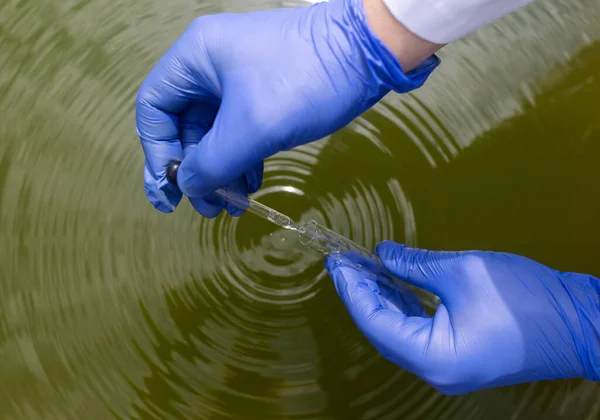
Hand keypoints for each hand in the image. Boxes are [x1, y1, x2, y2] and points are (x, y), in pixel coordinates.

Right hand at [135, 0, 438, 215]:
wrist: (369, 53)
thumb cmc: (306, 81)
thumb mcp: (252, 128)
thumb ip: (212, 163)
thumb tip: (189, 187)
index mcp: (195, 58)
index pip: (154, 110)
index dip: (157, 155)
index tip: (171, 193)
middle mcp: (210, 65)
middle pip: (184, 126)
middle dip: (195, 170)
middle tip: (209, 208)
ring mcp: (238, 78)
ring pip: (214, 132)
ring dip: (220, 170)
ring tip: (233, 205)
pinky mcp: (264, 91)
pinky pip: (239, 130)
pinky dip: (241, 159)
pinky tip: (251, 184)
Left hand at [325, 241, 599, 393]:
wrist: (581, 322)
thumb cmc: (525, 298)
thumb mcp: (462, 271)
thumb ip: (414, 264)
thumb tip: (382, 254)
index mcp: (432, 356)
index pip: (374, 322)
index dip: (352, 290)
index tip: (337, 262)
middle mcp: (434, 370)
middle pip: (383, 329)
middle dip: (362, 293)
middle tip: (344, 261)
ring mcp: (447, 366)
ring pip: (400, 330)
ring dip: (381, 298)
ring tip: (362, 267)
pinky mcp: (459, 355)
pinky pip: (419, 331)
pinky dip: (404, 306)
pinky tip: (392, 282)